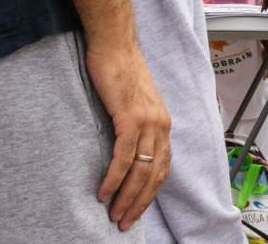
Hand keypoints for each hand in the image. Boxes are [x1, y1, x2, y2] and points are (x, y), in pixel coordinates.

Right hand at [86, 39, 171, 231]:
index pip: (162, 167)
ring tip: (112, 215)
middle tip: (123, 222)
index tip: (135, 210)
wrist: (115, 45)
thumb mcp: (134, 104)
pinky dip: (114, 177)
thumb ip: (135, 126)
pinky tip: (103, 192)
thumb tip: (125, 152)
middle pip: (154, 174)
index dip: (150, 193)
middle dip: (138, 202)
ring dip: (126, 196)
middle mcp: (162, 124)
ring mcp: (149, 121)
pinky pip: (124, 156)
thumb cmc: (119, 72)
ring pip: (141, 170)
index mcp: (164, 123)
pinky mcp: (131, 116)